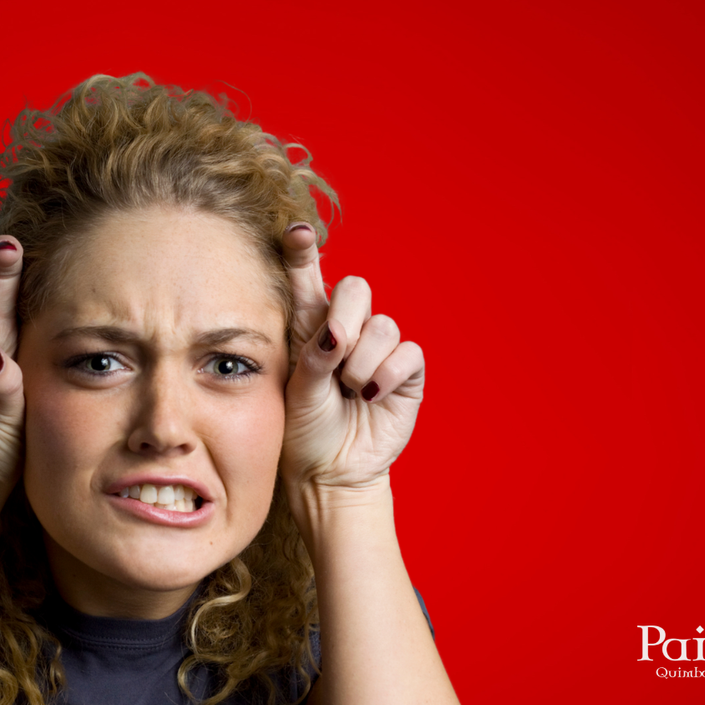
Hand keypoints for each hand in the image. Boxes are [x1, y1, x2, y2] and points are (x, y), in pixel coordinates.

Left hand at [279, 224, 425, 495]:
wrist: (331, 471)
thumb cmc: (304, 429)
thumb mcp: (297, 391)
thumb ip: (313, 357)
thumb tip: (337, 333)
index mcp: (310, 326)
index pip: (307, 279)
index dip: (304, 253)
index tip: (298, 233)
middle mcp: (346, 330)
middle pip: (355, 288)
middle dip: (345, 315)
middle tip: (334, 347)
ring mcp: (378, 350)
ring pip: (382, 325)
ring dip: (362, 361)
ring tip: (349, 391)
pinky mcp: (406, 372)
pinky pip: (407, 353)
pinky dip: (388, 375)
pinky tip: (372, 396)